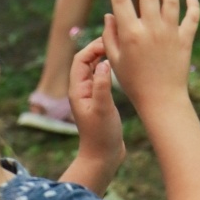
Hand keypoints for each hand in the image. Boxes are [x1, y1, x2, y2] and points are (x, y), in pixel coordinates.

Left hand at [68, 37, 124, 184]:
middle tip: (117, 41)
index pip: (81, 59)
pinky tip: (121, 67)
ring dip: (104, 57)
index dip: (93, 47)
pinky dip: (109, 68)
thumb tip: (104, 62)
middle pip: (87, 60)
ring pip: (94, 67)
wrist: (103, 158)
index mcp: (78, 90)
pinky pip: (102, 76)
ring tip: (120, 50)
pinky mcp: (100, 99)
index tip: (110, 42)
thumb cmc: (101, 136)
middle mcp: (82, 89)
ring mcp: (90, 94)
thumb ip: (102, 86)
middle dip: (99, 48)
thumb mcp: (103, 109)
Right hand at [102, 0, 198, 114]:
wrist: (162, 100)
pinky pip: (192, 17)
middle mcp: (152, 28)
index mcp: (132, 34)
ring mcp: (171, 32)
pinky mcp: (185, 38)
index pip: (121, 1)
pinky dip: (193, 4)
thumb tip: (109, 14)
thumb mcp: (116, 61)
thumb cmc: (134, 83)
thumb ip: (110, 36)